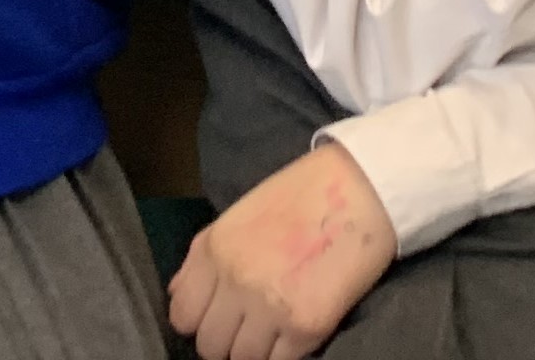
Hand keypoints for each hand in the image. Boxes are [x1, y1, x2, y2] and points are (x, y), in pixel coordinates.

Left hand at [167, 140, 396, 359]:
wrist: (356, 190)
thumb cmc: (296, 198)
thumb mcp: (237, 217)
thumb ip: (203, 257)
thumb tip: (178, 294)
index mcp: (215, 249)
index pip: (182, 314)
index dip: (197, 322)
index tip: (215, 319)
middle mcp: (235, 280)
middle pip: (210, 345)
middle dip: (225, 342)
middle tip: (245, 329)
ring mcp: (269, 307)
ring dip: (254, 352)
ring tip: (270, 332)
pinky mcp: (305, 327)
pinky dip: (283, 355)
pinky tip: (293, 334)